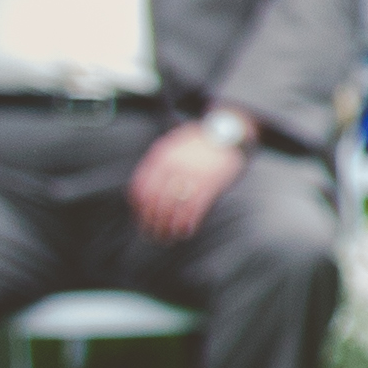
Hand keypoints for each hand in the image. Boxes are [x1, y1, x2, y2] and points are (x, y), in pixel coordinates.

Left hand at [130, 119, 241, 243]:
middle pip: (154, 202)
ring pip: (172, 210)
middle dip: (152, 223)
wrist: (229, 129)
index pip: (140, 187)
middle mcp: (173, 166)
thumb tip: (147, 189)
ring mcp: (191, 176)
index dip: (138, 207)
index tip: (140, 218)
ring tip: (169, 237)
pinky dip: (187, 224)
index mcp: (161, 156)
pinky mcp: (208, 184)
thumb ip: (159, 162)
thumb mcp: (173, 144)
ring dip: (169, 228)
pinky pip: (192, 210)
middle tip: (153, 235)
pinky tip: (186, 231)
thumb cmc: (200, 140)